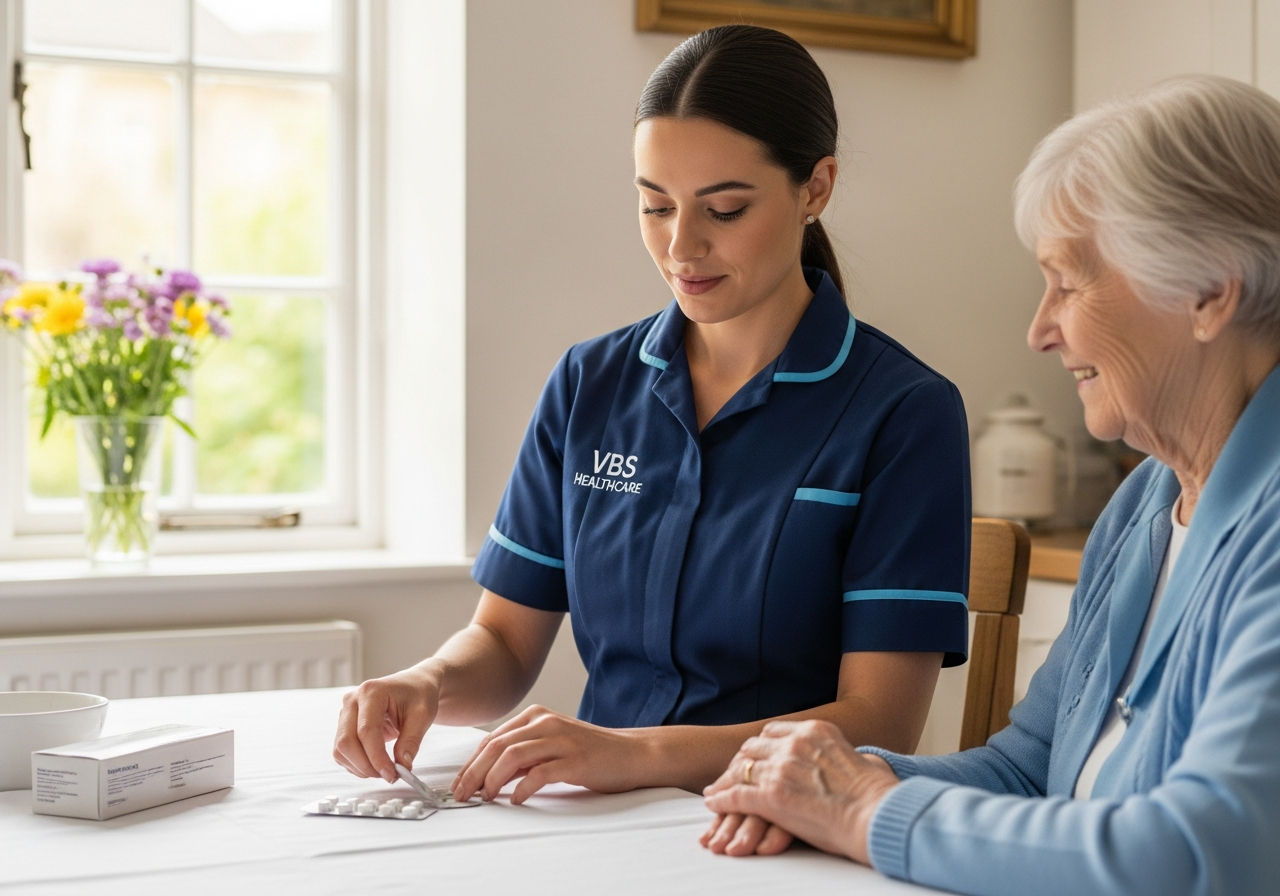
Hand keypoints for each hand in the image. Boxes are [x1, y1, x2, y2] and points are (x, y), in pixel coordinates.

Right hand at [333, 666, 440, 782]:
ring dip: (360, 767)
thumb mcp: (423, 715)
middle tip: (389, 776)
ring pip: (341, 749)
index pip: (366, 730)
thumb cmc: (418, 694)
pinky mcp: (344, 726)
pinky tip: (374, 765)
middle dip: (367, 765)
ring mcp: (345, 713)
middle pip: (347, 741)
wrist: (414, 685)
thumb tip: (403, 766)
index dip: (377, 757)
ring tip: (384, 770)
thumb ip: (411, 741)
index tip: (392, 773)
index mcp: (371, 692)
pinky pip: (341, 752)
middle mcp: (352, 700)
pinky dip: (356, 764)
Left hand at [451, 705, 646, 803]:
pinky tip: (516, 799)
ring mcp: (561, 740)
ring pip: (513, 755)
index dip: (470, 763)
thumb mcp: (551, 745)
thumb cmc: (590, 752)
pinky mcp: (575, 760)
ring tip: (486, 797)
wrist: (631, 753)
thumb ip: (523, 755)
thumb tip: (489, 774)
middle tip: (462, 794)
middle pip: (497, 746)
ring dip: (492, 779)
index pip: (492, 739)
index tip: (459, 784)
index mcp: (536, 716)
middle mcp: (546, 723)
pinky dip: (523, 787)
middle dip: (473, 772)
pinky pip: (540, 773)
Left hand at [701, 720, 898, 862]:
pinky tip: (715, 804)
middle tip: (731, 774)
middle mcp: (794, 743)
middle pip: (753, 747)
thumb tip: (865, 762)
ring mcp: (781, 768)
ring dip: (727, 781)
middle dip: (741, 761)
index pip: (773, 731)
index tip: (755, 757)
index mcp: (815, 730)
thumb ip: (853, 756)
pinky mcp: (771, 796)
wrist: (876, 815)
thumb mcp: (865, 760)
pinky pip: (736, 794)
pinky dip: (722, 799)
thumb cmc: (878, 795)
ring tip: (717, 791)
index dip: (760, 745)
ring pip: (741, 769)